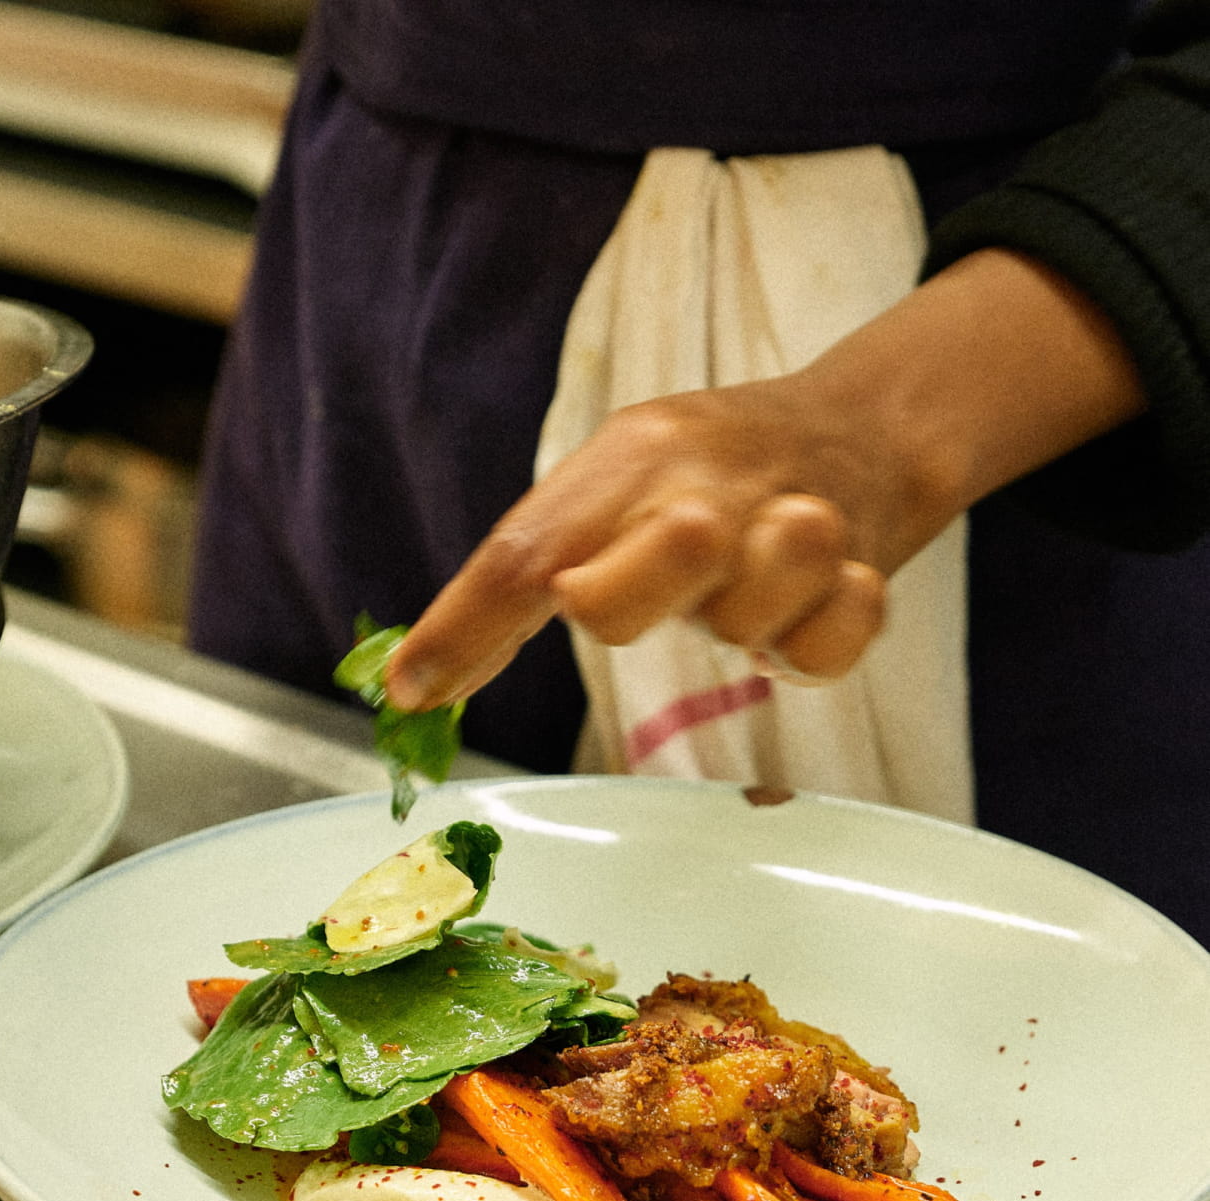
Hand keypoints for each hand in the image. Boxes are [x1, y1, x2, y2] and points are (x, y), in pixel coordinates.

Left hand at [384, 251, 1144, 712]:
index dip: (462, 628)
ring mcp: (792, 526)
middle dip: (611, 605)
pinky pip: (823, 650)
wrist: (865, 428)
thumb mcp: (618, 481)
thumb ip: (530, 569)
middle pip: (630, 579)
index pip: (525, 551)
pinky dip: (813, 647)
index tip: (413, 692)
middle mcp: (707, 486)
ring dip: (740, 625)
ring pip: (742, 617)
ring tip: (752, 588)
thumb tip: (421, 682)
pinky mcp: (862, 578)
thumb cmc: (715, 473)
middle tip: (608, 600)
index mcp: (634, 456)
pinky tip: (813, 612)